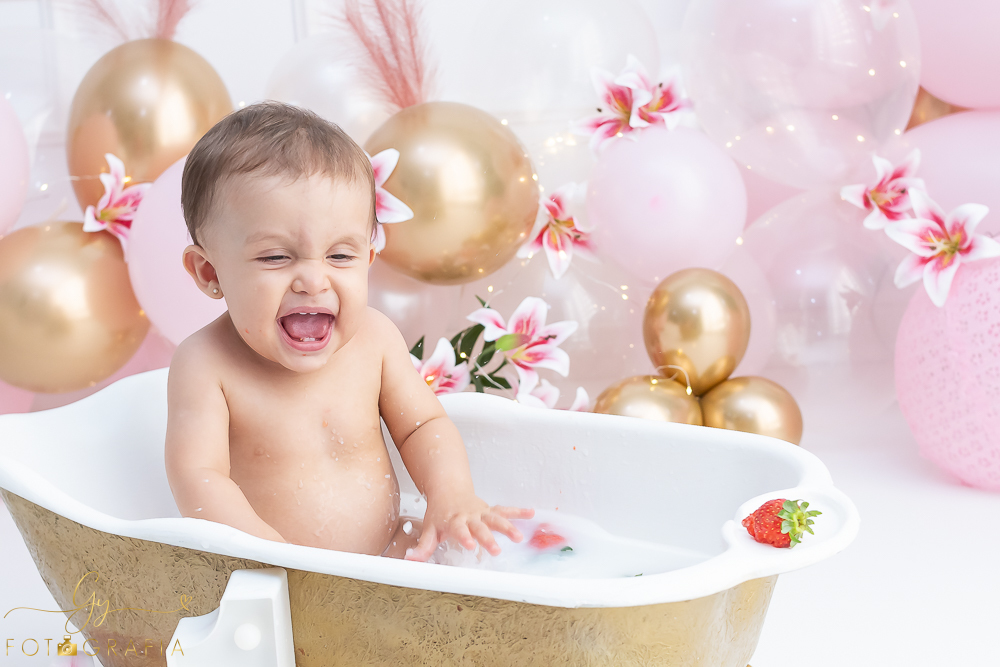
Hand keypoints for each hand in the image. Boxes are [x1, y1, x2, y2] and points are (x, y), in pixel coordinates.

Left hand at [405, 496, 534, 561]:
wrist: (448, 489)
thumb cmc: (439, 512)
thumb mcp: (430, 529)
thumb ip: (423, 547)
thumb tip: (410, 561)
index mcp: (455, 521)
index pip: (460, 530)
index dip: (465, 537)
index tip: (470, 545)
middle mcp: (470, 516)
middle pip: (480, 527)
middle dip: (488, 538)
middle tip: (496, 550)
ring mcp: (482, 512)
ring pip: (496, 518)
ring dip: (508, 527)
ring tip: (518, 537)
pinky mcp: (490, 510)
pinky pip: (505, 510)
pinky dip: (518, 512)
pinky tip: (531, 514)